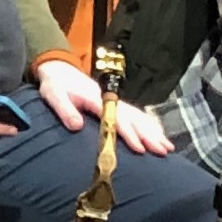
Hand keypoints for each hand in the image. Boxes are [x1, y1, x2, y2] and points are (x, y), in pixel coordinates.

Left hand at [25, 54, 173, 159]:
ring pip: (139, 118)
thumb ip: (65, 110)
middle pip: (134, 119)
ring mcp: (115, 103)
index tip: (140, 148)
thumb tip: (77, 127)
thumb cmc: (56, 86)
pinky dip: (149, 126)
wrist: (58, 70)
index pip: (117, 119)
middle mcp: (110, 101)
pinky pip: (136, 116)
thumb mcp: (54, 96)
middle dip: (149, 136)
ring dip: (153, 133)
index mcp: (97, 99)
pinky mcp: (115, 105)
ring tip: (167, 148)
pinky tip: (158, 136)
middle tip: (163, 151)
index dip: (128, 134)